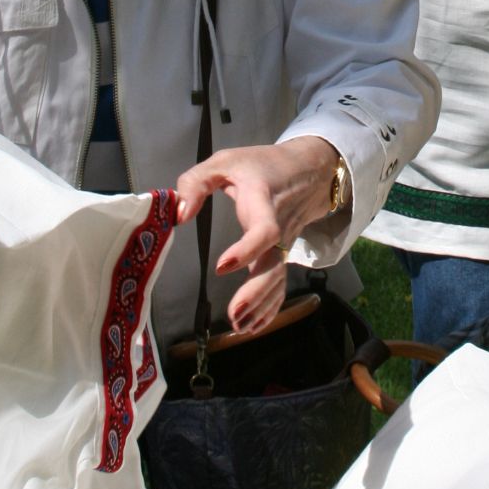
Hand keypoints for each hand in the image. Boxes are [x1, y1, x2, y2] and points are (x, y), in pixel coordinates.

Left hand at [175, 136, 339, 333]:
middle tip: (234, 315)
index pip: (264, 230)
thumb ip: (196, 182)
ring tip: (238, 327)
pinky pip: (281, 284)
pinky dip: (270, 307)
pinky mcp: (283, 254)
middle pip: (275, 264)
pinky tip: (254, 326)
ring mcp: (285, 244)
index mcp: (264, 202)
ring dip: (261, 306)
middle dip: (256, 292)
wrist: (309, 169)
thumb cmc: (261, 165)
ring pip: (278, 278)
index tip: (222, 267)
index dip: (248, 249)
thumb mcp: (225, 161)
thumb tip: (179, 214)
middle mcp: (279, 227)